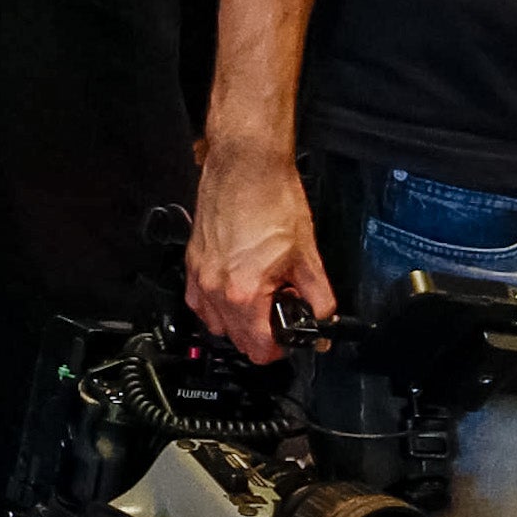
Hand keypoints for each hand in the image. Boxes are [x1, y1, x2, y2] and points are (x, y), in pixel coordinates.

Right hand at [186, 147, 332, 365]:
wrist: (246, 167)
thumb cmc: (271, 199)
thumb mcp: (307, 254)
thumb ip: (319, 296)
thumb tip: (323, 318)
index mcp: (244, 292)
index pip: (260, 348)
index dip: (282, 349)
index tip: (291, 339)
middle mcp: (216, 289)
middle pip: (237, 341)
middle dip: (262, 336)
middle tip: (281, 314)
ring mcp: (200, 276)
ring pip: (215, 325)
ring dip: (238, 323)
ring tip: (259, 301)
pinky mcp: (193, 263)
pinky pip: (200, 302)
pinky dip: (217, 305)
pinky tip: (235, 290)